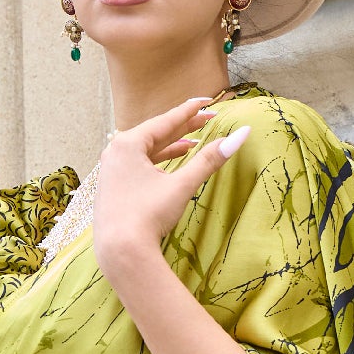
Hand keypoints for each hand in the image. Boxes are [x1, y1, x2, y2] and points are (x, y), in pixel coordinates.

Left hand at [92, 98, 251, 287]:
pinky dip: (156, 164)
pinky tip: (169, 169)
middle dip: (182, 129)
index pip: (165, 121)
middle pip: (155, 135)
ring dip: (170, 148)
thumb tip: (241, 136)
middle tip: (206, 120)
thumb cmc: (149, 215)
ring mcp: (111, 171)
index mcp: (128, 143)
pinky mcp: (112, 189)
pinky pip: (138, 167)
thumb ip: (210, 159)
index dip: (190, 112)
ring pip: (146, 152)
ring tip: (192, 144)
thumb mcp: (182, 185)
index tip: (207, 101)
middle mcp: (115, 152)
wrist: (121, 252)